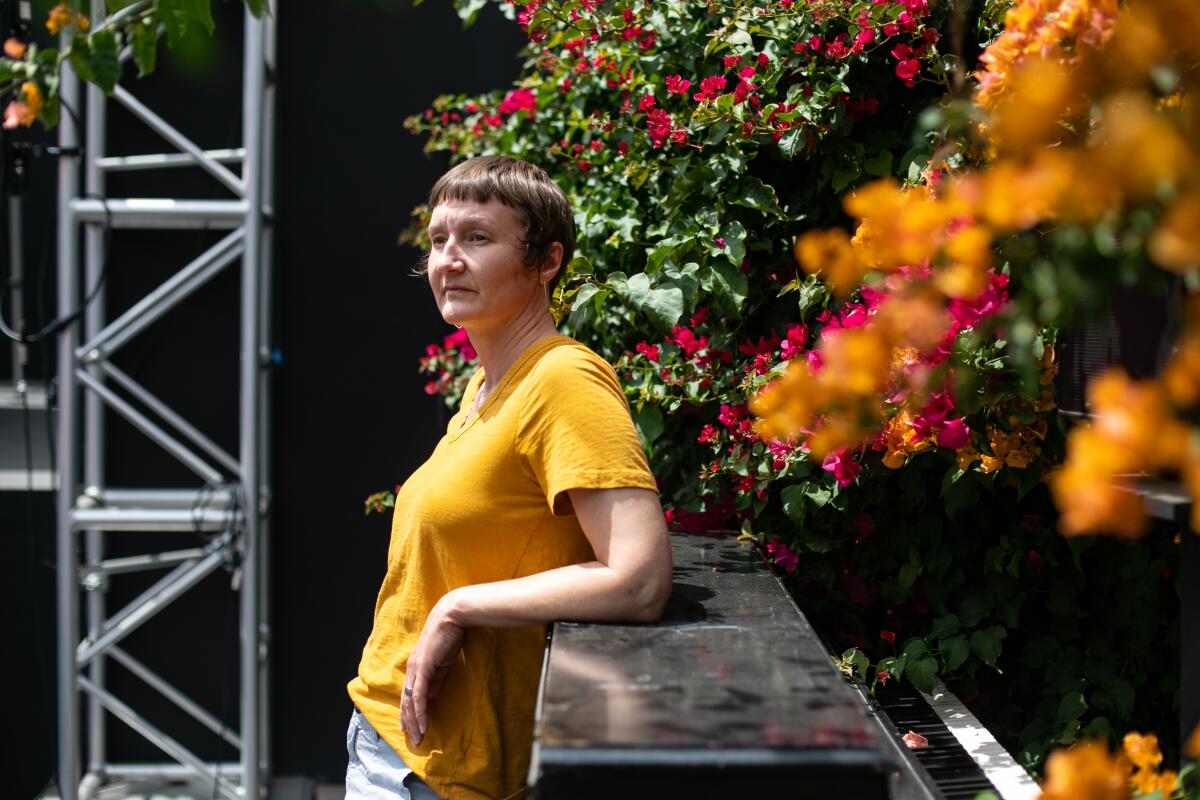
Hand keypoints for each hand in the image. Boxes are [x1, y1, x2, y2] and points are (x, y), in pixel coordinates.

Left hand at [400, 597, 466, 747]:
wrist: (452, 616)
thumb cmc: (449, 635)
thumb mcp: (442, 662)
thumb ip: (436, 679)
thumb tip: (431, 696)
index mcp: (416, 666)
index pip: (409, 694)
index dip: (408, 712)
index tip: (410, 729)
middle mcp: (412, 669)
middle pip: (406, 702)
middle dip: (409, 723)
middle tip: (414, 741)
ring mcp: (416, 668)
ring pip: (410, 702)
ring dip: (414, 722)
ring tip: (418, 738)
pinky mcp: (423, 668)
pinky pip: (419, 695)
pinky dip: (420, 711)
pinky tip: (422, 724)